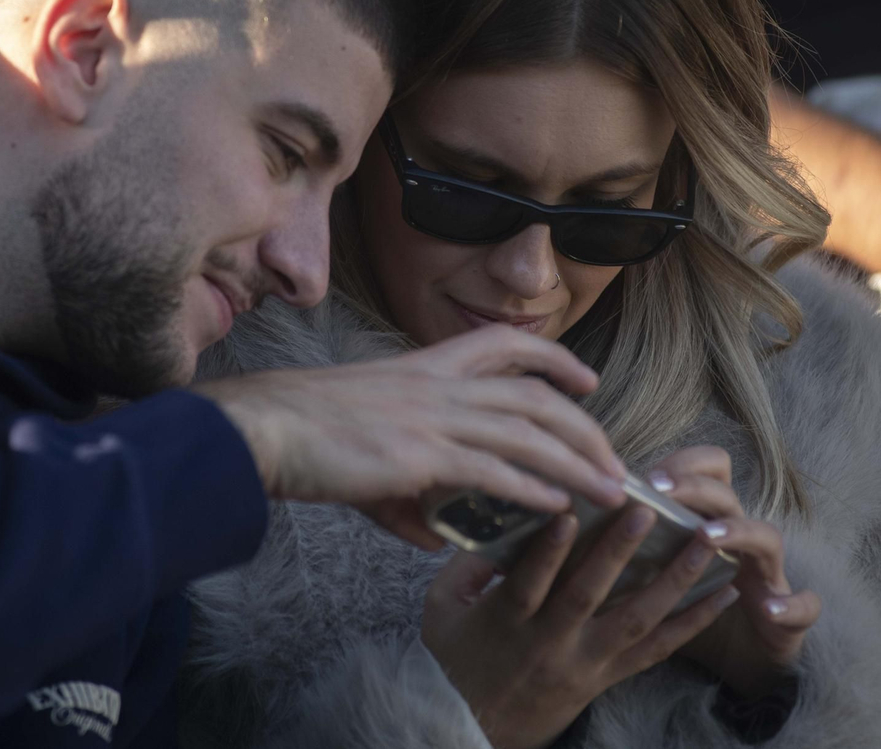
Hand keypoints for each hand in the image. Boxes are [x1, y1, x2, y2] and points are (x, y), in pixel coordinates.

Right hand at [194, 325, 627, 547]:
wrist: (267, 427)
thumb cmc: (306, 435)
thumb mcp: (369, 455)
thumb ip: (411, 496)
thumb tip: (436, 535)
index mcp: (425, 369)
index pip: (502, 345)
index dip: (552, 357)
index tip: (585, 379)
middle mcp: (438, 384)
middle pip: (533, 394)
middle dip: (583, 427)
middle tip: (613, 460)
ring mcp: (432, 415)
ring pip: (525, 431)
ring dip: (575, 461)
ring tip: (608, 490)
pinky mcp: (420, 453)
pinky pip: (492, 468)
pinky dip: (532, 487)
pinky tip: (557, 506)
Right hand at [421, 505, 740, 748]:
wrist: (469, 728)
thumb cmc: (454, 659)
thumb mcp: (442, 608)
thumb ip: (466, 562)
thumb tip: (498, 516)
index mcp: (506, 622)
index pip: (528, 580)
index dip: (548, 547)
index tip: (570, 508)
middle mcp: (550, 643)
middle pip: (587, 596)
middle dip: (619, 551)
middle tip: (647, 511)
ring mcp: (584, 662)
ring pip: (635, 621)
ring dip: (674, 581)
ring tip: (704, 544)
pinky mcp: (607, 677)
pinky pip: (657, 651)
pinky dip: (693, 623)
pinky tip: (722, 596)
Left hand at [651, 447, 820, 697]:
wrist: (743, 656)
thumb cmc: (692, 603)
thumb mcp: (661, 566)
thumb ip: (636, 538)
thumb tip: (581, 513)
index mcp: (712, 520)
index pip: (710, 469)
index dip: (684, 463)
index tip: (644, 474)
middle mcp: (742, 539)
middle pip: (728, 497)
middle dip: (695, 487)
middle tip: (659, 488)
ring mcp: (769, 573)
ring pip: (767, 538)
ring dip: (738, 532)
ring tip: (708, 536)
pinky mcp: (790, 615)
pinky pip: (803, 606)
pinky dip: (792, 605)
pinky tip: (769, 608)